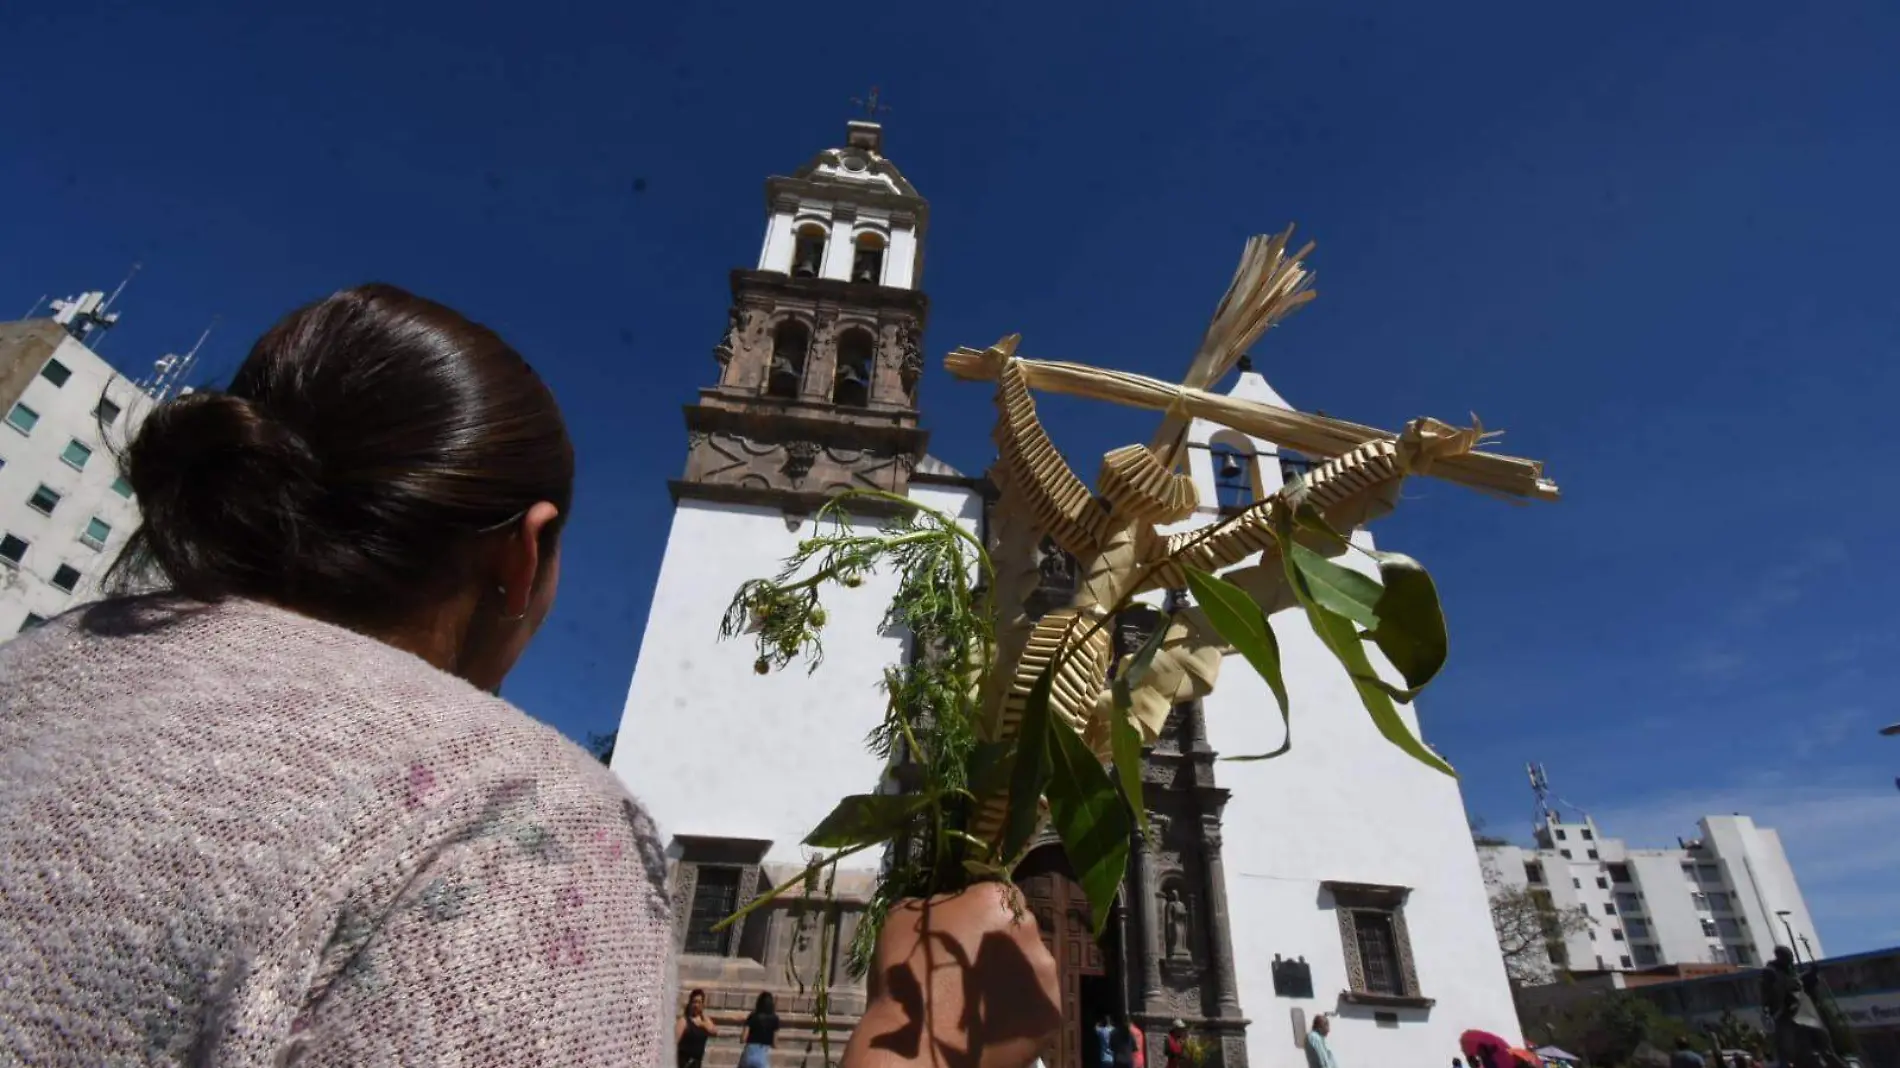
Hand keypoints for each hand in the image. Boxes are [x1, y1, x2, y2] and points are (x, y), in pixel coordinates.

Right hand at [843, 881, 1060, 1067]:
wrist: (920, 1048)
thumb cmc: (907, 978)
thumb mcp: (904, 918)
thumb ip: (938, 903)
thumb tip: (953, 905)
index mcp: (996, 900)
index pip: (997, 895)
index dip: (980, 913)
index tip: (964, 933)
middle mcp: (1029, 929)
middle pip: (1018, 929)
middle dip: (1000, 944)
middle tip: (972, 971)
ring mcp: (1045, 972)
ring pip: (1031, 966)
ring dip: (1013, 977)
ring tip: (983, 1002)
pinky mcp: (1052, 1012)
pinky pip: (1036, 1002)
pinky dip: (1020, 1010)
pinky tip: (994, 1023)